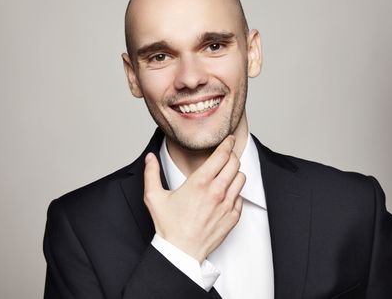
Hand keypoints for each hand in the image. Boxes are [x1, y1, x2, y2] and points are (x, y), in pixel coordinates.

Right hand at [143, 136, 244, 262]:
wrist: (180, 252)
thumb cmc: (168, 226)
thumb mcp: (154, 197)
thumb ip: (151, 173)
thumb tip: (150, 157)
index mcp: (199, 183)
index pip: (222, 155)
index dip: (227, 143)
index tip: (228, 140)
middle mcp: (216, 191)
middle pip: (234, 163)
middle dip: (231, 156)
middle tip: (226, 155)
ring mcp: (227, 205)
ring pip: (241, 178)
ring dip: (234, 174)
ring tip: (225, 175)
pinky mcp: (233, 217)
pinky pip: (241, 197)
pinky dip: (235, 193)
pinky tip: (225, 196)